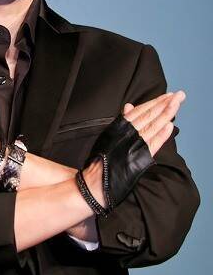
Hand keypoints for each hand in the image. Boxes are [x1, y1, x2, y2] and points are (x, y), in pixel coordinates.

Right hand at [82, 90, 185, 210]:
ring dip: (167, 113)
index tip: (168, 95)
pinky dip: (162, 134)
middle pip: (150, 115)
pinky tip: (171, 125)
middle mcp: (128, 133)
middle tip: (180, 94)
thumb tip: (129, 106)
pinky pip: (153, 144)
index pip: (142, 111)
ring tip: (178, 103)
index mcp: (122, 126)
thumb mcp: (110, 134)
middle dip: (165, 103)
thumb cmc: (101, 158)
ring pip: (153, 125)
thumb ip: (122, 121)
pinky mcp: (139, 157)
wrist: (95, 180)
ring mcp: (134, 144)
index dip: (155, 102)